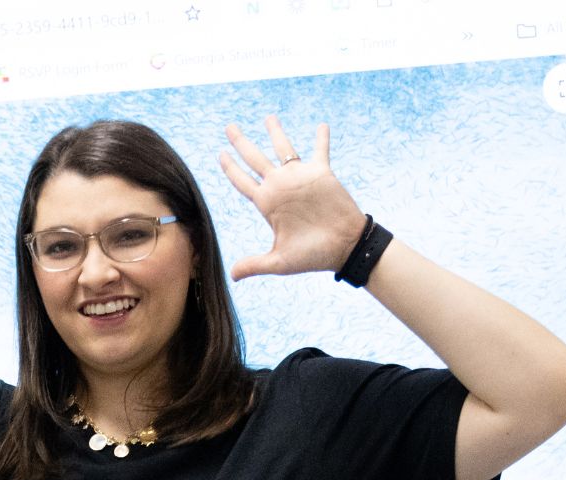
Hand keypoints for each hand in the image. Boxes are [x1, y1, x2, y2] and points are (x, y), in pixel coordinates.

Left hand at [219, 115, 367, 280]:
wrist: (345, 248)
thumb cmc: (314, 255)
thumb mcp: (281, 261)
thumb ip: (255, 264)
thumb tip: (231, 276)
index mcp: (267, 203)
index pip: (242, 181)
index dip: (230, 168)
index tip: (220, 154)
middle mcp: (280, 186)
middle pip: (254, 158)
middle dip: (241, 141)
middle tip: (229, 126)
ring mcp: (300, 178)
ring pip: (283, 148)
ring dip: (276, 132)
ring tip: (269, 117)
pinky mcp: (321, 173)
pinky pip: (320, 150)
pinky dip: (321, 138)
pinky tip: (321, 125)